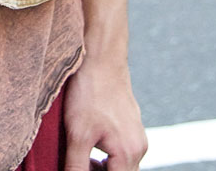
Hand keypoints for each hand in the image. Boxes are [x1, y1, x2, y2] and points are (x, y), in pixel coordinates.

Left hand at [63, 54, 147, 170]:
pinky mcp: (132, 125)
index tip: (80, 167)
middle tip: (78, 165)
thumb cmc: (90, 92)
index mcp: (129, 153)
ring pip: (122, 166)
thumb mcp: (77, 134)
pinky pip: (123, 151)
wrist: (101, 56)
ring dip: (103, 168)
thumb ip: (76, 166)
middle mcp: (139, 147)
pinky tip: (89, 143)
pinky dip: (107, 155)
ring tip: (81, 157)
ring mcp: (138, 135)